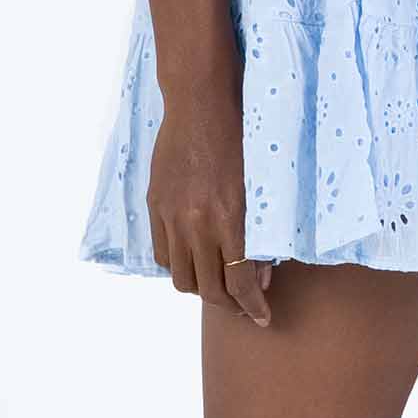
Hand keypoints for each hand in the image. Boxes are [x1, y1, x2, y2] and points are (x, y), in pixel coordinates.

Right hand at [147, 88, 273, 326]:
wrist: (200, 100)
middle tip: (243, 304)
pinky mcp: (156, 205)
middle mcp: (198, 222)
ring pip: (182, 278)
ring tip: (217, 282)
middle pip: (210, 289)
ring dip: (201, 287)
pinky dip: (179, 264)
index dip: (252, 306)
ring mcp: (172, 215)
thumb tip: (261, 272)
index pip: (240, 281)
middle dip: (230, 304)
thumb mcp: (260, 183)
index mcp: (230, 217)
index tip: (261, 316)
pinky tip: (194, 257)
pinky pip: (163, 254)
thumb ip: (261, 230)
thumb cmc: (241, 134)